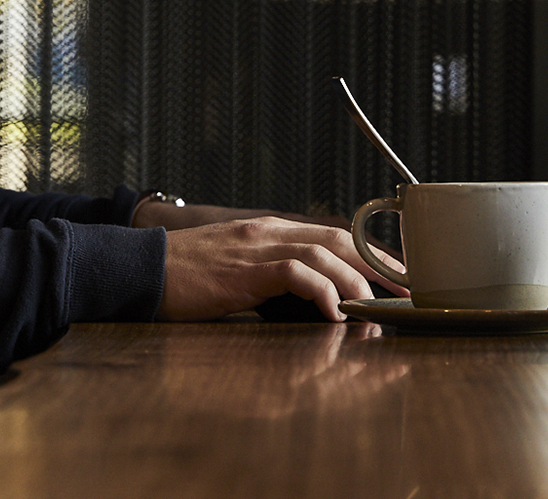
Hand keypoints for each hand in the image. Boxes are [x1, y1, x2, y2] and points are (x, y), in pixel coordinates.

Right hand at [159, 215, 403, 321]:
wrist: (138, 268)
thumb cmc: (182, 278)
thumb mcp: (234, 272)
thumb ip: (269, 279)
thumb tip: (307, 304)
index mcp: (268, 232)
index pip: (333, 234)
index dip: (370, 253)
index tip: (398, 276)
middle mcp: (268, 232)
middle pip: (339, 239)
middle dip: (379, 265)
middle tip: (408, 291)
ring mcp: (256, 246)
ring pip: (325, 254)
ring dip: (357, 283)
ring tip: (378, 309)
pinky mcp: (245, 268)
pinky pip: (296, 274)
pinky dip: (322, 292)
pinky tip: (335, 315)